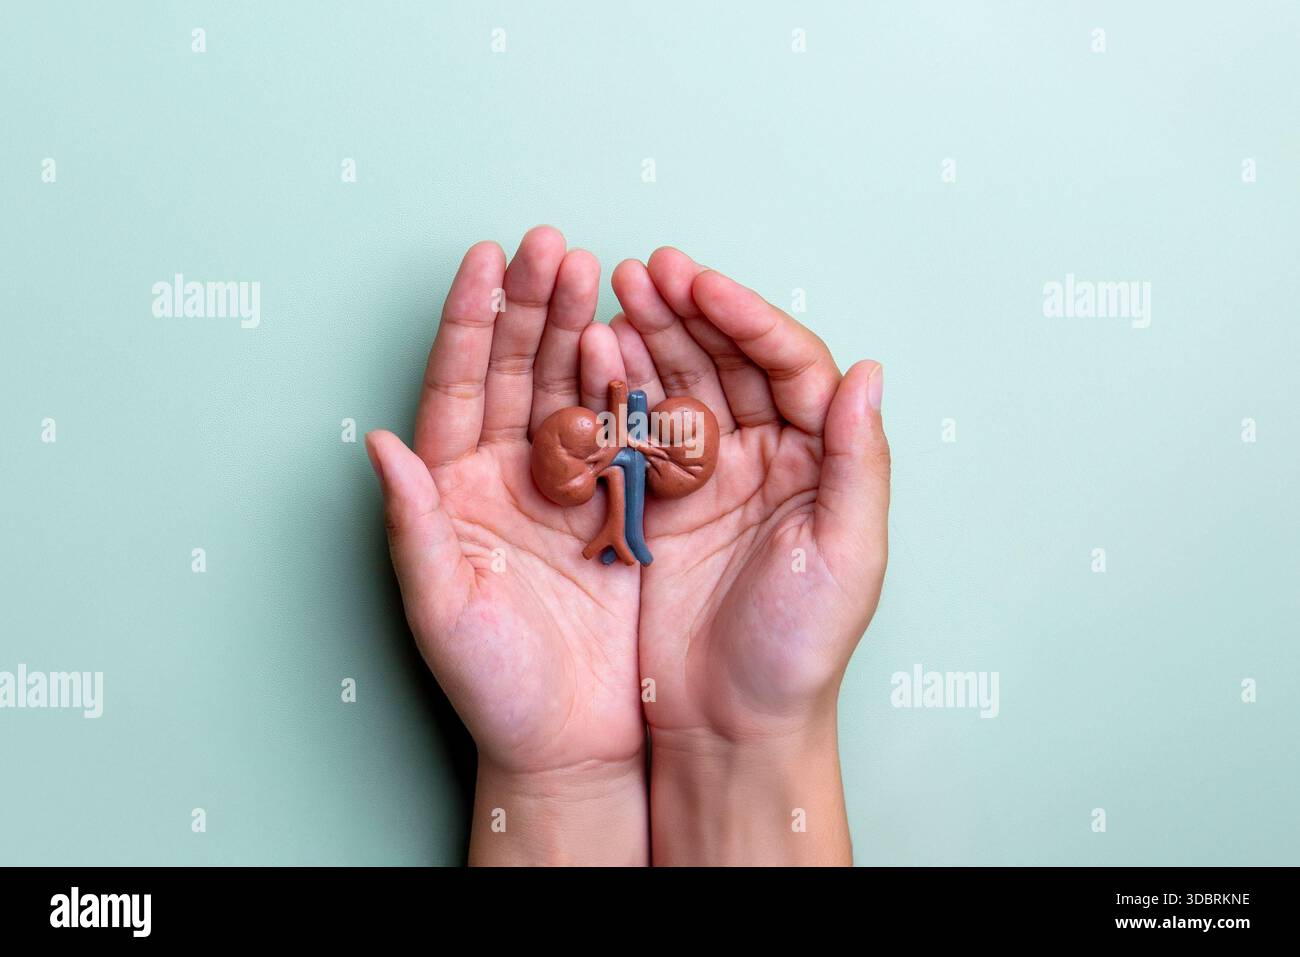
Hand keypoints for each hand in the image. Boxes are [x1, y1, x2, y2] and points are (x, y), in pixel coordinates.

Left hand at [365, 228, 647, 864]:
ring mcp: (564, 486)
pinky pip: (619, 432)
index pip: (455, 385)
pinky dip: (625, 386)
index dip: (468, 321)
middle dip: (530, 305)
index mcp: (454, 490)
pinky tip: (629, 343)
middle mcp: (506, 477)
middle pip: (513, 370)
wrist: (572, 739)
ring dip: (576, 329)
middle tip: (551, 248)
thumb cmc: (495, 686)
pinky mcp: (616, 507)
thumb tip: (377, 446)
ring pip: (566, 388)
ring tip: (593, 274)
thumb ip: (415, 525)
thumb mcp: (445, 608)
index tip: (483, 261)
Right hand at [608, 248, 889, 864]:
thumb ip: (856, 463)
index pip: (790, 366)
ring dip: (652, 336)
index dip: (747, 319)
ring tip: (613, 294)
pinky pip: (640, 431)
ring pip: (683, 385)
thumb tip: (867, 372)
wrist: (730, 725)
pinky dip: (618, 391)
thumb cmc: (798, 652)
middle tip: (646, 269)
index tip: (701, 286)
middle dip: (690, 311)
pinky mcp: (661, 504)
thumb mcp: (844, 560)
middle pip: (732, 362)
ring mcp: (711, 478)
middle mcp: (768, 458)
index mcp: (818, 462)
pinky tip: (595, 356)